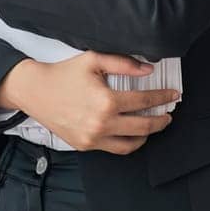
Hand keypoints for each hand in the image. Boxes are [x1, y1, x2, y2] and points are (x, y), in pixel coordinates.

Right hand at [0, 53, 179, 154]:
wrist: (35, 92)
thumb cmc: (64, 74)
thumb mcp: (94, 61)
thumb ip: (124, 63)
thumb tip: (149, 70)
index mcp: (106, 101)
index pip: (145, 101)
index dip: (163, 97)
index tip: (173, 95)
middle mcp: (102, 123)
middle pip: (144, 126)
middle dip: (162, 119)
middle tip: (169, 113)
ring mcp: (94, 138)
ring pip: (132, 144)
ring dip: (148, 135)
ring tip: (154, 124)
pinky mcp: (86, 145)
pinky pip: (115, 149)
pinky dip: (129, 143)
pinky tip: (134, 133)